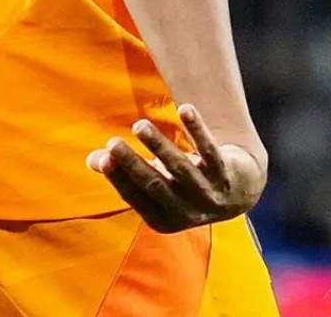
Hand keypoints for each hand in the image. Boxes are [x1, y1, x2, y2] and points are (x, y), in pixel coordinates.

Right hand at [85, 104, 265, 232]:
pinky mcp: (226, 172)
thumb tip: (93, 159)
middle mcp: (187, 212)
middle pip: (156, 184)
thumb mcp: (153, 184)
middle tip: (113, 142)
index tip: (104, 155)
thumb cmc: (182, 186)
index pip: (136, 198)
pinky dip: (197, 130)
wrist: (238, 191)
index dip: (120, 178)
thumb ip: (124, 173)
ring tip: (139, 125)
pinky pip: (210, 149)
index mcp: (164, 220)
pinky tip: (184, 109)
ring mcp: (209, 194)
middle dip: (133, 164)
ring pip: (181, 167)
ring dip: (159, 146)